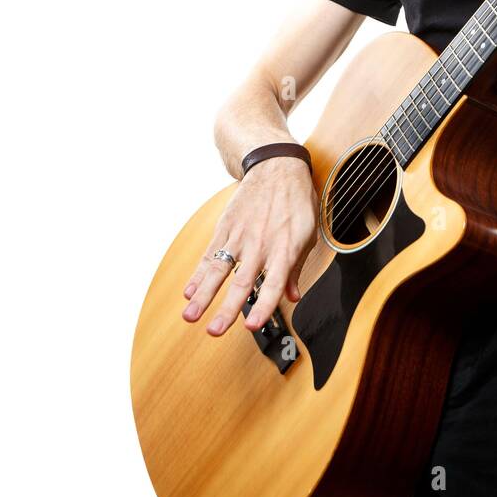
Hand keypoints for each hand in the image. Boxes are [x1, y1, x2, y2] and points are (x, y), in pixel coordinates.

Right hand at [182, 156, 318, 337]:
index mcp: (284, 249)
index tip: (251, 326)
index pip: (273, 285)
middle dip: (226, 309)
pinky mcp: (225, 228)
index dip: (263, 307)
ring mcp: (239, 237)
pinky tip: (188, 291)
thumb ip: (297, 268)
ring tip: (190, 315)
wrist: (276, 167)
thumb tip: (293, 296)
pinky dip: (198, 273)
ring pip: (218, 271)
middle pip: (241, 283)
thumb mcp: (308, 234)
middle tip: (215, 330)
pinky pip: (210, 254)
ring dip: (203, 295)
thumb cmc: (296, 201)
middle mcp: (260, 245)